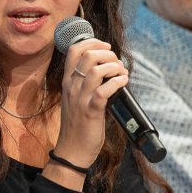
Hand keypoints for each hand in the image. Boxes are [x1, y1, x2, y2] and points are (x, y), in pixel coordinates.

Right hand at [52, 38, 128, 167]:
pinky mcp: (91, 111)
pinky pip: (104, 90)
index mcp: (68, 82)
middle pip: (87, 55)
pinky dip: (118, 82)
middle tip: (117, 63)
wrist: (71, 151)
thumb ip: (86, 84)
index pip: (73, 50)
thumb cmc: (77, 125)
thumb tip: (107, 69)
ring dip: (114, 67)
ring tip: (121, 73)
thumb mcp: (76, 99)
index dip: (92, 41)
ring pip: (96, 69)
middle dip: (108, 54)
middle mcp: (71, 87)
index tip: (106, 47)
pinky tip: (123, 83)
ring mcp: (80, 98)